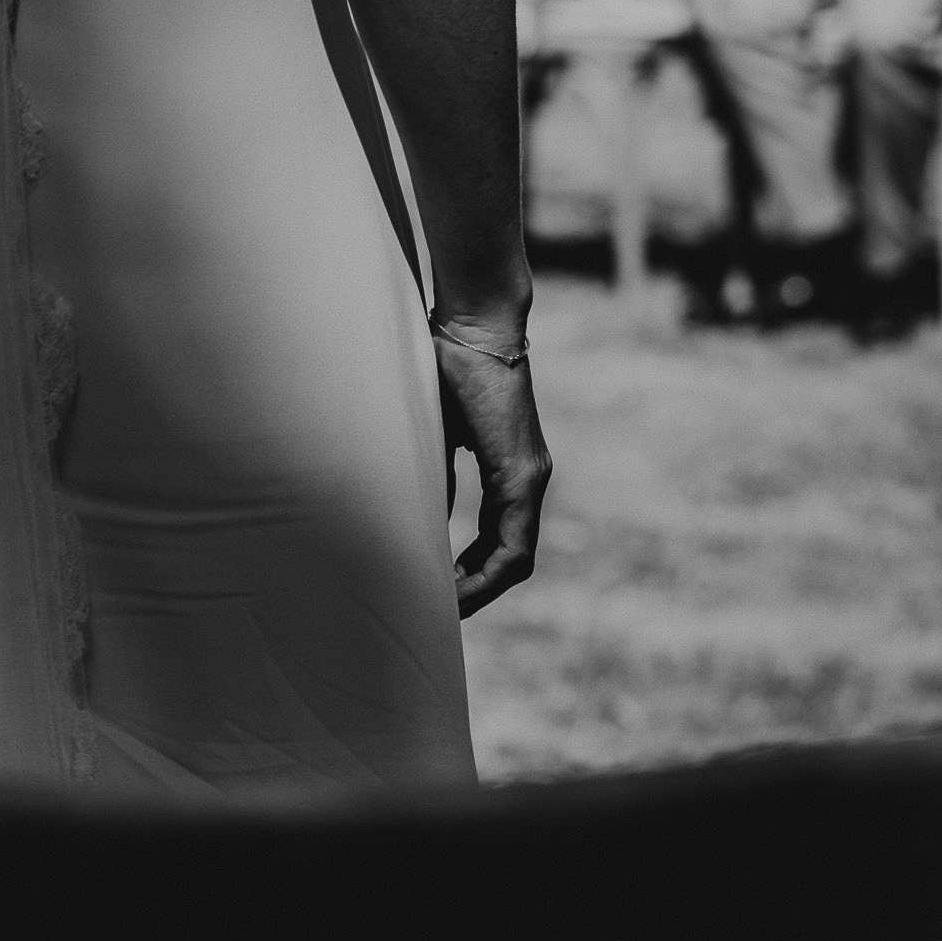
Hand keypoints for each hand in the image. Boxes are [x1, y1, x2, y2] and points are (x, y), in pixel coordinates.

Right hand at [436, 320, 550, 616]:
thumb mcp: (432, 433)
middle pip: (509, 557)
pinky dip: (486, 571)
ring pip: (514, 556)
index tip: (439, 592)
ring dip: (480, 588)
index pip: (498, 539)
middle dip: (474, 590)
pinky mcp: (522, 473)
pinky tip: (458, 587)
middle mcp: (527, 478)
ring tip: (445, 610)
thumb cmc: (443, 364)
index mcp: (508, 468)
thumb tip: (412, 516)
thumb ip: (433, 473)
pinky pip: (512, 542)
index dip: (471, 572)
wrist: (473, 325)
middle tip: (440, 615)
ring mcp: (529, 477)